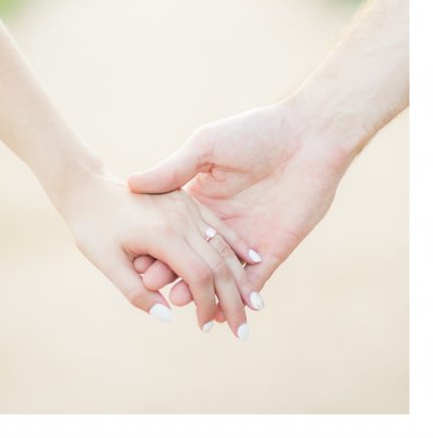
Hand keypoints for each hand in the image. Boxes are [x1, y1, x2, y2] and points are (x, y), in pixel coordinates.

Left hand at [57, 163, 261, 336]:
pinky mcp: (187, 200)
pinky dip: (238, 245)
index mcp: (162, 234)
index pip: (199, 275)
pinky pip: (219, 225)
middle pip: (219, 263)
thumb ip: (136, 292)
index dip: (207, 304)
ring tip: (256, 305)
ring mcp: (186, 207)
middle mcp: (180, 218)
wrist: (88, 189)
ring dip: (242, 276)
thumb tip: (167, 316)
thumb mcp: (106, 262)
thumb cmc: (92, 229)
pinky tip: (254, 261)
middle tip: (242, 332)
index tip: (206, 328)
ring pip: (224, 244)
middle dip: (233, 300)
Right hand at [127, 102, 351, 309]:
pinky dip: (237, 296)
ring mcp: (248, 238)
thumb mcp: (205, 146)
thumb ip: (172, 169)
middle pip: (192, 256)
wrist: (310, 136)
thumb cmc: (255, 132)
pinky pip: (254, 280)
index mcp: (201, 198)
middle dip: (171, 272)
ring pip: (220, 274)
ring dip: (201, 290)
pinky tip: (219, 310)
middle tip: (150, 286)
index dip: (154, 244)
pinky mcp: (274, 248)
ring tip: (180, 301)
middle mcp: (221, 222)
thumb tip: (132, 183)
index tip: (133, 258)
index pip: (172, 230)